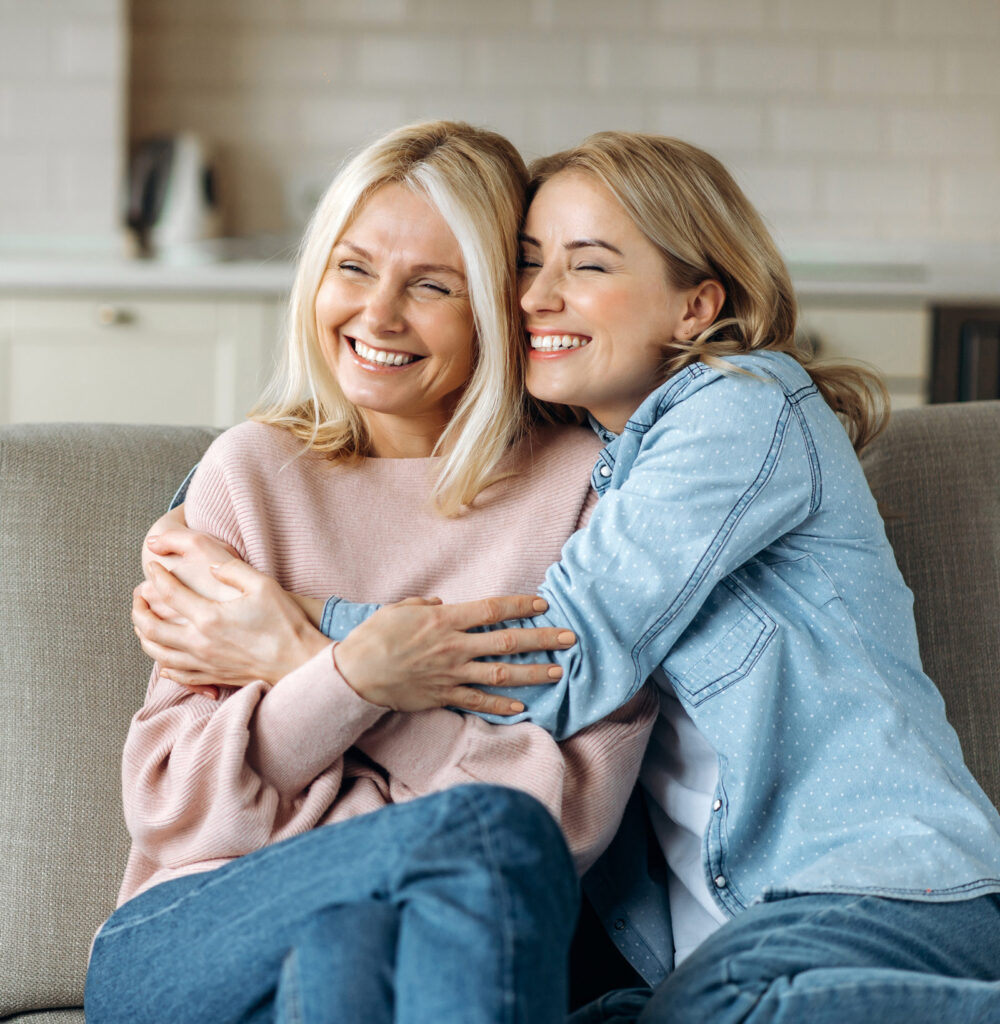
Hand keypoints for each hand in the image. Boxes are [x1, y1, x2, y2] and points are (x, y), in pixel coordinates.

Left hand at [133, 543, 329, 691]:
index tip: (152, 566)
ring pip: (157, 652)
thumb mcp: (263, 585)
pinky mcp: (211, 676)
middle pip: (151, 627)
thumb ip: (233, 570)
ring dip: (143, 635)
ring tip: (142, 622)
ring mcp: (203, 663)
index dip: (156, 576)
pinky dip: (162, 663)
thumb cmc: (285, 623)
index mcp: (209, 617)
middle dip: (138, 608)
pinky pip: (176, 673)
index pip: (168, 593)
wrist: (300, 662)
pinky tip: (163, 657)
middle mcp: (199, 643)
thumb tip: (211, 565)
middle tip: (137, 595)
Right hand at [333, 595, 574, 715]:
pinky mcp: (444, 696)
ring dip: (533, 673)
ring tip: (558, 671)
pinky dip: (501, 705)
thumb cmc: (373, 637)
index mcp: (446, 620)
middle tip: (570, 638)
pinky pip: (479, 702)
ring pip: (501, 673)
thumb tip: (440, 605)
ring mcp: (452, 674)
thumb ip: (423, 605)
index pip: (493, 610)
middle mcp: (455, 646)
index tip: (543, 604)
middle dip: (543, 639)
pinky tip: (522, 707)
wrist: (354, 674)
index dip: (521, 606)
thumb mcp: (398, 609)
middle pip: (508, 641)